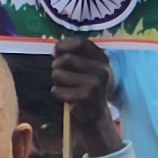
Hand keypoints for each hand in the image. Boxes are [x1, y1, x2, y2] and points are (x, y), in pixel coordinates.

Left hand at [51, 38, 123, 157]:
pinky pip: (58, 90)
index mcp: (102, 58)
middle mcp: (102, 69)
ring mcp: (95, 83)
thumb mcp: (85, 68)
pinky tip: (66, 97)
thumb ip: (72, 55)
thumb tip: (55, 51)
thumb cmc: (85, 87)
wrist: (94, 115)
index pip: (79, 43)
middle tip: (60, 75)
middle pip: (66, 58)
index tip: (55, 53)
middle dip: (57, 67)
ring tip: (65, 87)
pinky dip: (57, 93)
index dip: (63, 45)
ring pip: (59, 74)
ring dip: (56, 81)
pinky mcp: (86, 96)